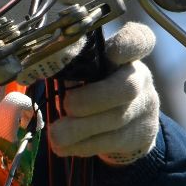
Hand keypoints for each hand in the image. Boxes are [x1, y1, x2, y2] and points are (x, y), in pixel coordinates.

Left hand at [46, 22, 159, 164]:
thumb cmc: (99, 85)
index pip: (139, 40)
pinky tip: (63, 146)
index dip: (128, 44)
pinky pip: (111, 142)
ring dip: (81, 128)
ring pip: (117, 119)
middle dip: (92, 99)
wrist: (130, 122)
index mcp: (128, 53)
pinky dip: (83, 145)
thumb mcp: (90, 69)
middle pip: (126, 87)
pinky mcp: (138, 135)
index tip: (112, 51)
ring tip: (55, 134)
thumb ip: (74, 66)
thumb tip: (41, 70)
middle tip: (66, 106)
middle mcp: (141, 78)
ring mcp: (143, 108)